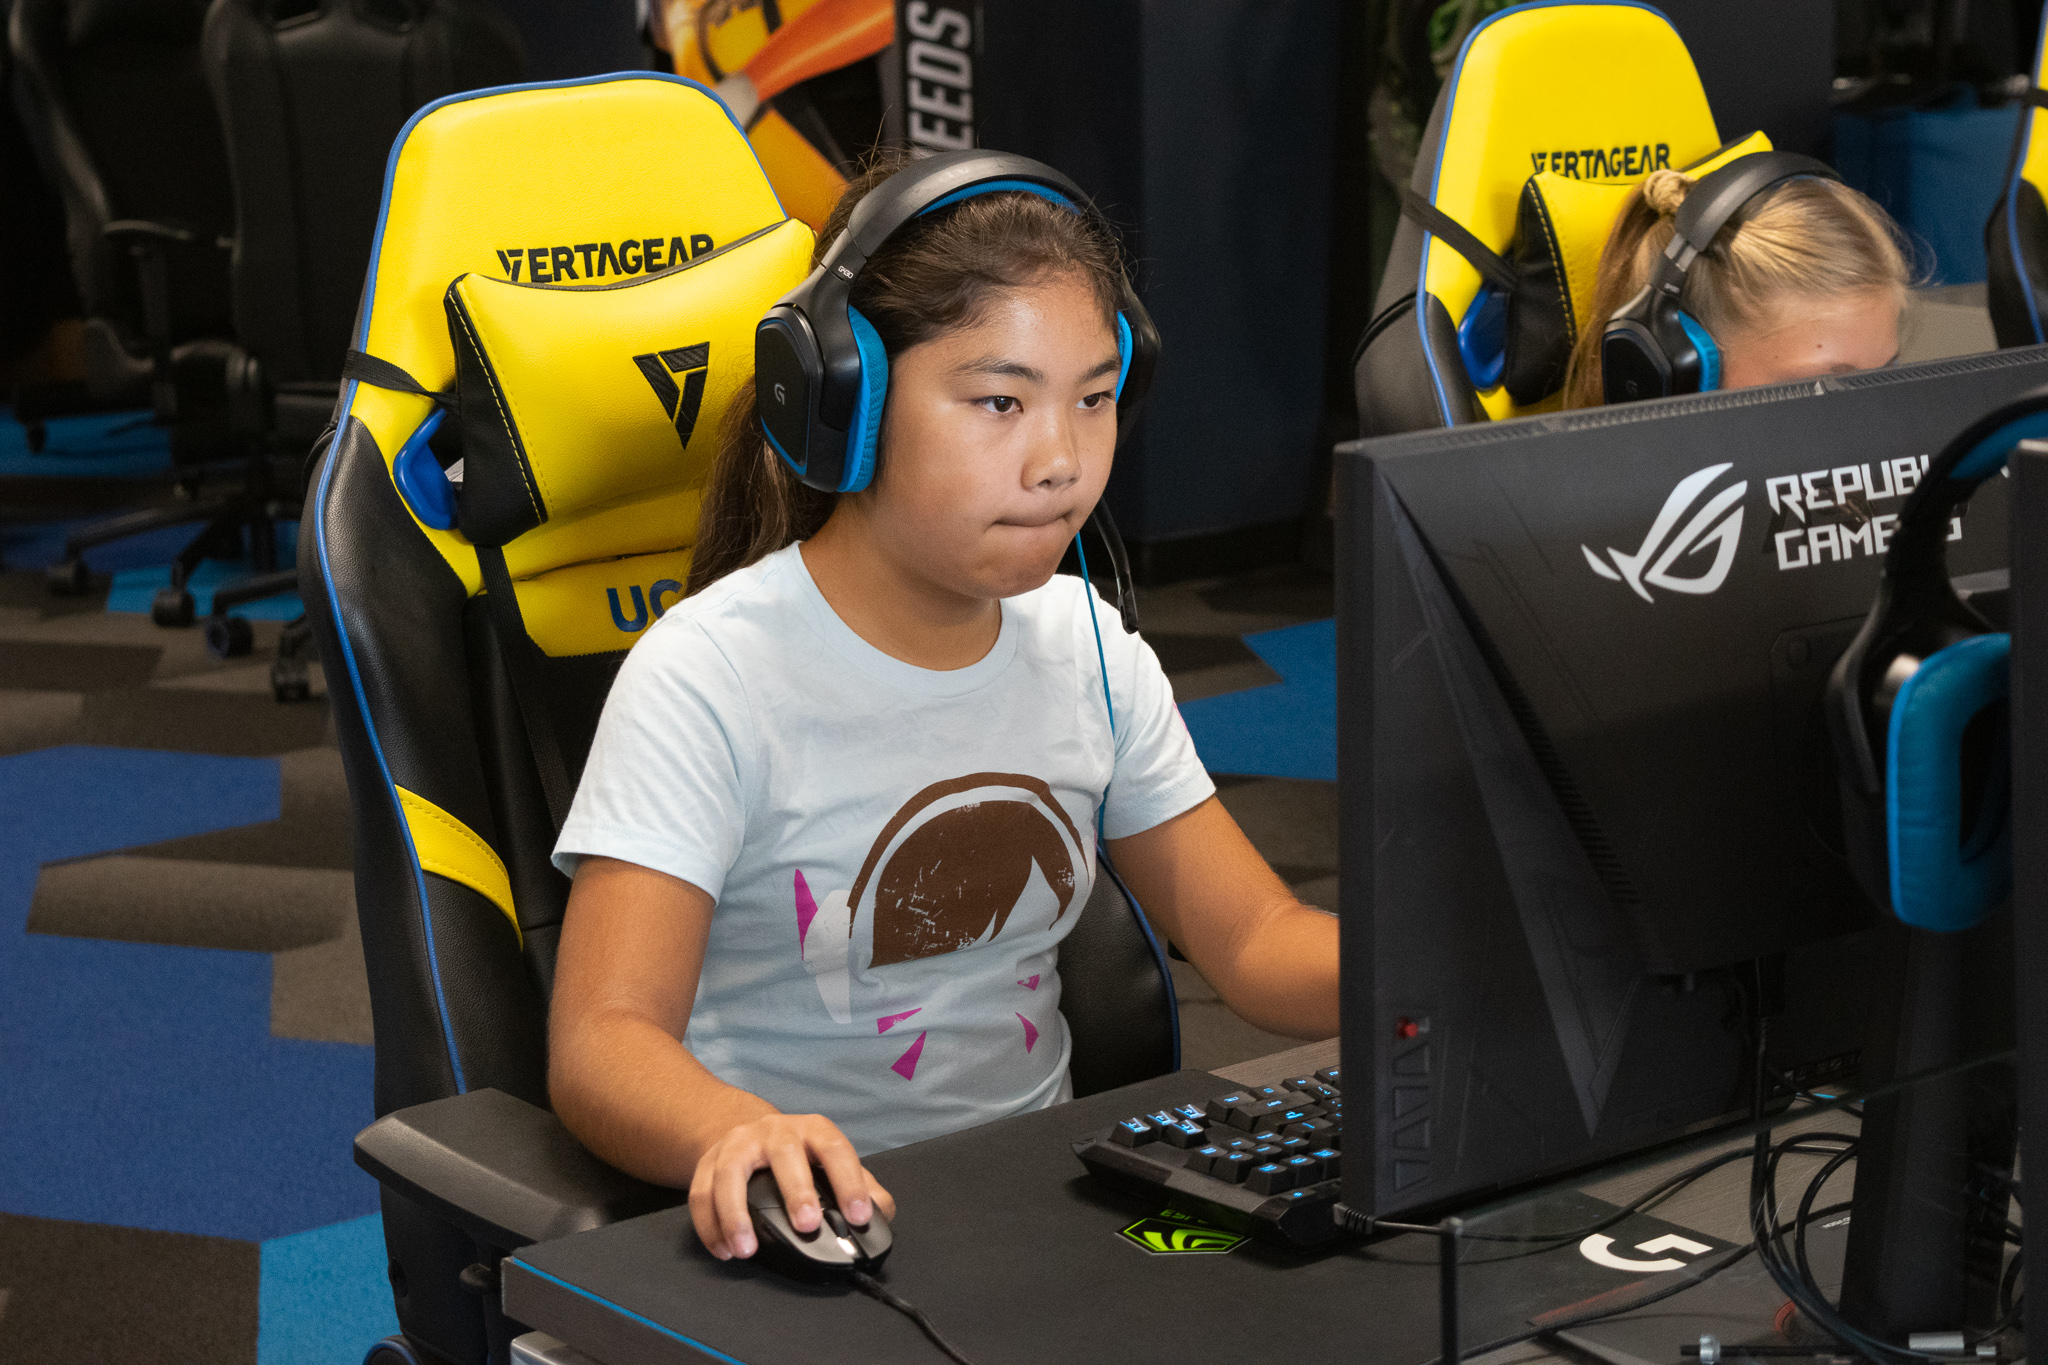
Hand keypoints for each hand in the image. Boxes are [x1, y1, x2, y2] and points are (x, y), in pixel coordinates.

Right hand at [688, 1112, 896, 1259]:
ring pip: (730, 1173)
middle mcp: (774, 1131)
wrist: (747, 1133)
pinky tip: (724, 1250)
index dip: (850, 1182)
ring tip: (746, 1250)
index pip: (835, 1150)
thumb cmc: (798, 1155)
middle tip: (807, 1224)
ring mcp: (737, 1144)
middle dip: (796, 1189)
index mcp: (812, 1131)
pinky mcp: (707, 1163)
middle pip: (784, 1154)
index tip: (859, 1216)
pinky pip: (701, 1193)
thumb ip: (862, 1186)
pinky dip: (709, 1225)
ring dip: (736, 1213)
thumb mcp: (831, 1162)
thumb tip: (881, 1214)